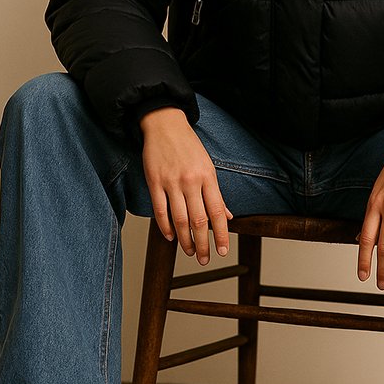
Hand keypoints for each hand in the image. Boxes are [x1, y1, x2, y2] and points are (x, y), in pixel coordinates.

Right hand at [140, 107, 232, 263]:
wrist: (165, 124)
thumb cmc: (189, 146)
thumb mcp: (208, 167)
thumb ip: (216, 193)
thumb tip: (228, 216)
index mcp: (208, 177)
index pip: (218, 212)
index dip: (222, 234)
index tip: (223, 250)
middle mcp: (191, 181)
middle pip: (199, 220)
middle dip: (203, 244)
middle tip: (204, 259)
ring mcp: (171, 182)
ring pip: (180, 219)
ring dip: (185, 240)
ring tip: (189, 251)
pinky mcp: (154, 182)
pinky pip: (160, 210)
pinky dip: (165, 227)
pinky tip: (171, 236)